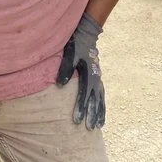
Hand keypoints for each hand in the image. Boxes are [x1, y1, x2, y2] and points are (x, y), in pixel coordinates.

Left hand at [56, 12, 104, 128]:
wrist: (87, 33)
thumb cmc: (76, 44)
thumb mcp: (69, 53)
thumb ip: (65, 69)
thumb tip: (60, 84)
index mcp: (89, 73)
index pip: (84, 94)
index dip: (80, 107)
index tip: (76, 120)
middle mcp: (96, 78)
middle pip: (94, 100)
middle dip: (91, 114)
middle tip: (88, 128)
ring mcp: (98, 78)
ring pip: (100, 99)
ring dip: (99, 112)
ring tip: (98, 126)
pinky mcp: (98, 78)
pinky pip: (102, 94)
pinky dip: (102, 105)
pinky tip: (101, 114)